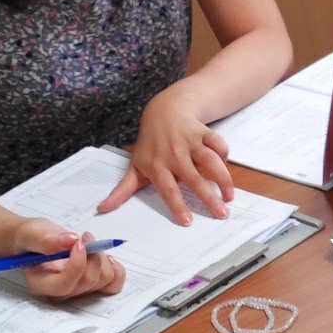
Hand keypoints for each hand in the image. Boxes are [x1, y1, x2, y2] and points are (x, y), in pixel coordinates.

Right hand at [14, 221, 125, 299]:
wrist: (38, 240)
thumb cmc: (31, 238)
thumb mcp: (32, 233)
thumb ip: (46, 239)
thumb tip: (70, 240)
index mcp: (40, 284)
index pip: (64, 285)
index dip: (77, 265)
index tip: (79, 243)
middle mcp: (60, 293)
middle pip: (88, 281)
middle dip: (92, 255)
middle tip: (86, 236)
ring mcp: (78, 291)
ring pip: (103, 280)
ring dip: (102, 257)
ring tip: (90, 243)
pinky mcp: (92, 286)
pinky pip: (114, 286)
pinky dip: (116, 270)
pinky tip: (106, 257)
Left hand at [98, 92, 235, 223]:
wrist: (163, 111)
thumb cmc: (150, 144)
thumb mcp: (136, 165)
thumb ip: (123, 190)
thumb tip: (102, 209)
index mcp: (157, 166)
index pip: (168, 189)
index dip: (177, 205)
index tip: (187, 222)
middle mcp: (174, 155)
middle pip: (194, 178)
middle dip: (209, 197)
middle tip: (221, 214)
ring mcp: (190, 142)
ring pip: (210, 160)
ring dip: (223, 178)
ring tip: (230, 196)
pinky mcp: (203, 132)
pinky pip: (217, 143)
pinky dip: (224, 153)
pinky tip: (226, 165)